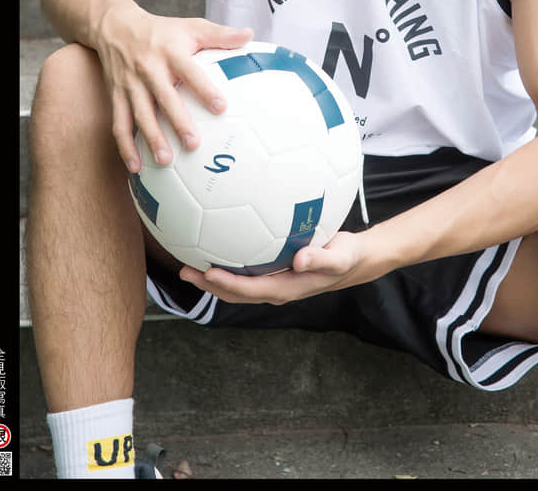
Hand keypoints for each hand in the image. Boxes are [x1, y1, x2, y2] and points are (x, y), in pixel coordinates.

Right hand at [94, 2, 252, 172]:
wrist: (115, 26)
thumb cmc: (162, 30)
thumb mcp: (191, 26)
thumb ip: (221, 35)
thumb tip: (250, 35)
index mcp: (171, 52)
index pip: (190, 72)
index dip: (205, 90)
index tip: (222, 108)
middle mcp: (149, 69)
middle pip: (164, 98)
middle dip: (178, 122)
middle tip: (194, 144)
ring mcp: (131, 84)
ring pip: (140, 114)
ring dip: (151, 138)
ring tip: (165, 160)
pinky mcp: (117, 95)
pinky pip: (119, 124)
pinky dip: (125, 146)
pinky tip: (136, 166)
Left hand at [179, 230, 380, 304]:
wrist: (353, 260)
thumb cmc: (346, 256)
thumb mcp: (338, 256)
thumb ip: (320, 258)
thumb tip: (301, 259)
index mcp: (286, 288)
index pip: (250, 290)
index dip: (227, 284)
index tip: (208, 271)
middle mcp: (275, 289)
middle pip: (235, 292)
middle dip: (208, 284)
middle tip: (184, 269)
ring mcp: (273, 282)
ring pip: (236, 285)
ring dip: (211, 278)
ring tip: (188, 262)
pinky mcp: (273, 272)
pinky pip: (245, 272)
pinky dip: (227, 264)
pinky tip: (216, 245)